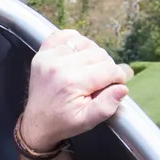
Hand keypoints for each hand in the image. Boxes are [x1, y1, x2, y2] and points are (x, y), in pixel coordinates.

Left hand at [18, 29, 132, 152]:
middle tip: (101, 82)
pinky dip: (74, 41)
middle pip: (99, 54)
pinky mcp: (42, 53)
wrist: (37, 123)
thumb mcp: (87, 121)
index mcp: (72, 82)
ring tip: (89, 70)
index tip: (115, 86)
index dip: (118, 78)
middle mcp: (59, 65)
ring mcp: (49, 57)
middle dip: (106, 67)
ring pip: (85, 43)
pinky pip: (62, 35)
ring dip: (92, 54)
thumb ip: (107, 105)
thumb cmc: (62, 123)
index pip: (109, 69)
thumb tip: (122, 88)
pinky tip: (77, 55)